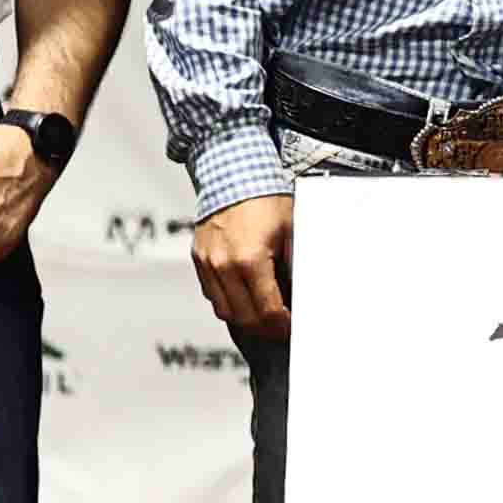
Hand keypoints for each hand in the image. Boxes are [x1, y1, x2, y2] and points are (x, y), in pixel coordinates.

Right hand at [192, 193, 294, 339]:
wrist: (233, 174)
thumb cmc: (266, 199)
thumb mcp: (292, 231)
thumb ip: (296, 265)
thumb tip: (304, 293)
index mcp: (250, 260)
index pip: (268, 311)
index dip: (284, 325)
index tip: (294, 327)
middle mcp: (223, 266)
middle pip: (245, 318)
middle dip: (266, 328)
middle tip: (282, 327)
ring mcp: (207, 263)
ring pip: (224, 311)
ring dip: (245, 318)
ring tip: (264, 315)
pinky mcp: (198, 258)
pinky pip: (211, 293)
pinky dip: (229, 301)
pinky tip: (245, 296)